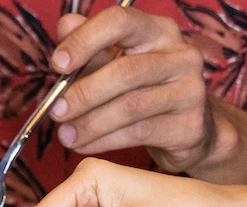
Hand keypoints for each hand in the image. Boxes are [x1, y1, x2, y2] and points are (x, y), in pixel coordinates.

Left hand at [49, 8, 215, 171]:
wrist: (190, 131)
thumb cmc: (149, 92)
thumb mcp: (119, 63)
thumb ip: (93, 47)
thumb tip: (64, 28)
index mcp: (159, 31)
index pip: (120, 22)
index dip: (85, 40)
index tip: (57, 64)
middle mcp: (180, 56)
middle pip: (124, 71)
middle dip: (84, 93)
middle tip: (56, 111)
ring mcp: (189, 92)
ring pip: (130, 107)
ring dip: (91, 124)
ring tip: (66, 135)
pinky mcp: (188, 128)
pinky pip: (138, 134)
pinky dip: (105, 141)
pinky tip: (85, 145)